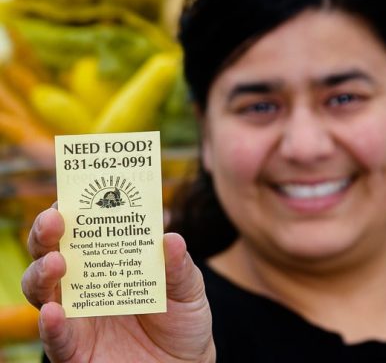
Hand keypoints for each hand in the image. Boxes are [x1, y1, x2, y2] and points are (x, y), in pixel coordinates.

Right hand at [22, 206, 214, 362]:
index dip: (75, 211)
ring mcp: (79, 315)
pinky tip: (54, 312)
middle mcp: (88, 282)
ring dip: (42, 272)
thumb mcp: (188, 287)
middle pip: (54, 252)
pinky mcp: (76, 350)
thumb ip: (179, 266)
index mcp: (112, 260)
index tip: (74, 194)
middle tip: (55, 219)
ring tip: (57, 263)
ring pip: (43, 289)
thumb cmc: (183, 317)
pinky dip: (50, 325)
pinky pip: (55, 337)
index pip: (86, 231)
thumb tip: (171, 238)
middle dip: (47, 233)